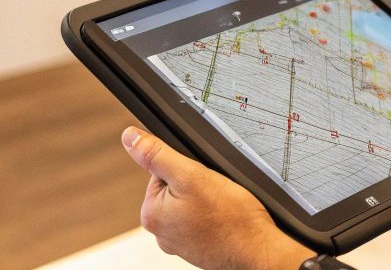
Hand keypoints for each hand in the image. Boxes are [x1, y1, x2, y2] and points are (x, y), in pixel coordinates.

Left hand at [122, 126, 313, 269]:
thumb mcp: (191, 175)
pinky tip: (226, 219)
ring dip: (207, 200)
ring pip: (191, 203)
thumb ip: (157, 155)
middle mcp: (161, 233)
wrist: (260, 252)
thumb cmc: (231, 219)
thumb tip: (130, 138)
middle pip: (175, 188)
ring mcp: (181, 242)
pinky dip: (214, 216)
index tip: (201, 180)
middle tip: (215, 195)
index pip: (161, 172)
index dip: (185, 168)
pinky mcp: (198, 247)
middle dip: (196, 185)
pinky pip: (203, 220)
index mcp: (151, 214)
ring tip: (222, 208)